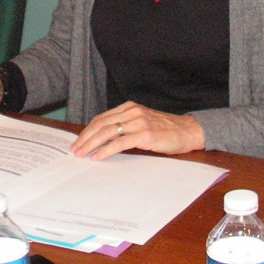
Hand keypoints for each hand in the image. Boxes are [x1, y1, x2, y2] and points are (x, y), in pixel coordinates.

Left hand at [69, 101, 204, 160]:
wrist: (188, 131)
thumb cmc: (166, 130)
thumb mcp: (142, 123)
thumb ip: (125, 127)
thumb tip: (103, 140)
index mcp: (129, 107)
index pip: (102, 118)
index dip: (88, 130)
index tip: (78, 141)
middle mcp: (132, 112)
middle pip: (101, 124)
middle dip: (85, 137)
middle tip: (74, 149)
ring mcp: (138, 122)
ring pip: (107, 132)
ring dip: (91, 144)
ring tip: (81, 154)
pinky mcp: (144, 135)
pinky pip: (119, 143)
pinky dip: (105, 150)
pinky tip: (97, 156)